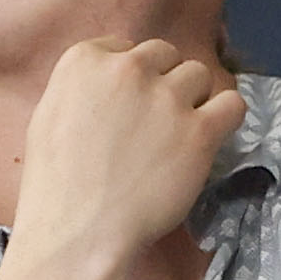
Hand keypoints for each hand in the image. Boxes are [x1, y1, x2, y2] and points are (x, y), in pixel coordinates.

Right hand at [10, 38, 246, 273]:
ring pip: (199, 74)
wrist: (78, 231)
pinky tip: (211, 134)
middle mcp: (128, 69)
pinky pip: (232, 103)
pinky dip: (226, 115)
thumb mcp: (48, 116)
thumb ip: (83, 88)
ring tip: (178, 135)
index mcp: (84, 60)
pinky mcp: (199, 131)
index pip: (125, 47)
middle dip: (163, 82)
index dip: (132, 77)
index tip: (128, 105)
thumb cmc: (55, 186)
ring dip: (192, 99)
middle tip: (154, 123)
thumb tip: (109, 82)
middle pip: (165, 56)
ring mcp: (167, 98)